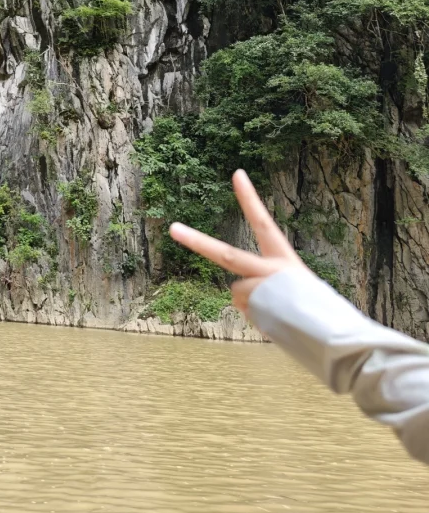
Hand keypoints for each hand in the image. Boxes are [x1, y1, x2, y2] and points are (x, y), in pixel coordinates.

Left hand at [168, 169, 310, 314]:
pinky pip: (246, 311)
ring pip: (238, 294)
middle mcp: (271, 270)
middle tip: (173, 228)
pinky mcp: (256, 310)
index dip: (249, 198)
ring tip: (283, 314)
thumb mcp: (295, 289)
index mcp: (285, 259)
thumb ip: (265, 285)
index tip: (236, 174)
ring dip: (254, 305)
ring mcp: (261, 290)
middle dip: (197, 242)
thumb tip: (236, 295)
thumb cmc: (320, 312)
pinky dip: (258, 318)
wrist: (339, 338)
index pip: (263, 222)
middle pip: (225, 254)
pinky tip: (281, 324)